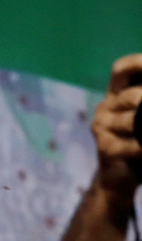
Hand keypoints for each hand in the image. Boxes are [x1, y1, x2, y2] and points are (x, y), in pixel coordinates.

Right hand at [92, 54, 141, 200]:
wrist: (120, 177)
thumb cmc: (140, 141)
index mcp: (115, 95)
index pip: (121, 69)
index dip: (139, 63)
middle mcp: (104, 108)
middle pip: (133, 96)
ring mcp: (101, 128)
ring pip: (134, 121)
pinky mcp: (105, 148)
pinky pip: (132, 145)